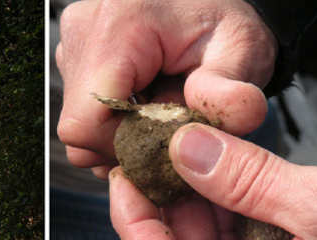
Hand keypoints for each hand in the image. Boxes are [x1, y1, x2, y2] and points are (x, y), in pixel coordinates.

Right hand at [56, 0, 276, 176]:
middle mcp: (84, 32)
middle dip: (126, 145)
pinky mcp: (74, 60)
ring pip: (79, 128)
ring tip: (160, 116)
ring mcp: (74, 46)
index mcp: (119, 26)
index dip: (124, 149)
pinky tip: (144, 110)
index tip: (165, 143)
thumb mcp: (242, 51)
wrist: (208, 6)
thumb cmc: (222, 26)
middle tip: (169, 131)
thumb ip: (232, 91)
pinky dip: (114, 127)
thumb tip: (230, 119)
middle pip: (79, 129)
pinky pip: (83, 116)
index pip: (88, 122)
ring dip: (121, 137)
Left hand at [110, 123, 316, 239]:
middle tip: (154, 156)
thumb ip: (244, 178)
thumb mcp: (316, 202)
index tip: (124, 181)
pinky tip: (215, 170)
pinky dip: (216, 201)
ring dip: (188, 199)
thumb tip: (186, 151)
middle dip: (160, 204)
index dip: (134, 224)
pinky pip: (226, 235)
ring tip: (186, 154)